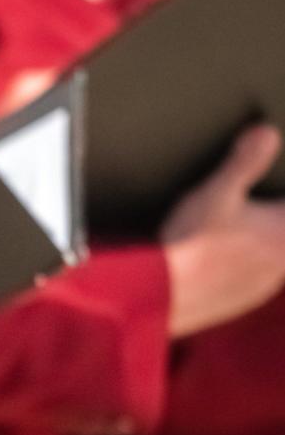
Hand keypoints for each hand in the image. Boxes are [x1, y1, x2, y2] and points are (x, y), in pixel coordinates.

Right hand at [162, 124, 284, 336]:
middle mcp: (283, 261)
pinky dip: (241, 269)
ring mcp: (265, 285)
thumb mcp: (215, 192)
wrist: (161, 295)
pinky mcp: (245, 301)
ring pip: (273, 260)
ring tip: (228, 237)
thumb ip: (245, 161)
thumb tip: (267, 133)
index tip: (267, 200)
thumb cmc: (189, 243)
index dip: (276, 204)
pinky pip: (254, 280)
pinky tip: (215, 262)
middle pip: (281, 233)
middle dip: (269, 222)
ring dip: (259, 248)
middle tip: (245, 213)